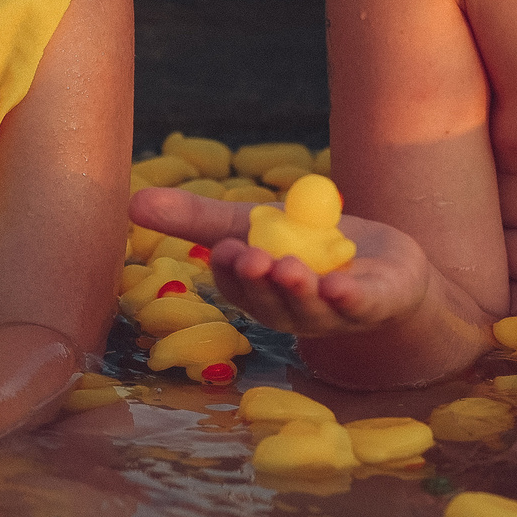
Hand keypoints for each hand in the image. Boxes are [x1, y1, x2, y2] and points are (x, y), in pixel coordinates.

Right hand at [128, 186, 433, 338]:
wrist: (386, 265)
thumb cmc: (308, 245)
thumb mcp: (253, 222)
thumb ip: (197, 217)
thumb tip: (131, 201)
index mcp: (259, 292)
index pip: (237, 286)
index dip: (230, 270)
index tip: (226, 248)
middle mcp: (291, 311)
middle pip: (271, 304)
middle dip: (260, 283)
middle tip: (253, 258)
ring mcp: (334, 315)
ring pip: (311, 310)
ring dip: (298, 291)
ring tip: (290, 268)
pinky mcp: (375, 305)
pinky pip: (359, 307)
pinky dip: (348, 298)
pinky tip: (338, 286)